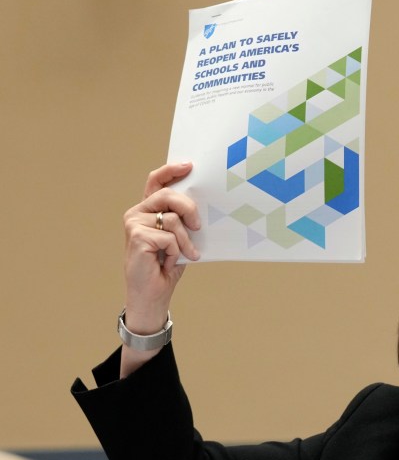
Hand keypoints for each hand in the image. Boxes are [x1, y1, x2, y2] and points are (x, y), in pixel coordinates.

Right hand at [120, 163, 200, 373]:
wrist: (152, 294)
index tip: (189, 165)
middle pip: (168, 196)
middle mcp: (137, 213)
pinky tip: (169, 263)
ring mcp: (134, 224)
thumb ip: (183, 220)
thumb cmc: (166, 266)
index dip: (171, 170)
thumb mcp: (179, 239)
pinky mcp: (136, 237)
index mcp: (147, 210)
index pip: (156, 182)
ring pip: (173, 219)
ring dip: (186, 241)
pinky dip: (177, 252)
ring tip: (186, 255)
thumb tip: (203, 206)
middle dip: (189, 208)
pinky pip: (170, 237)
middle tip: (199, 226)